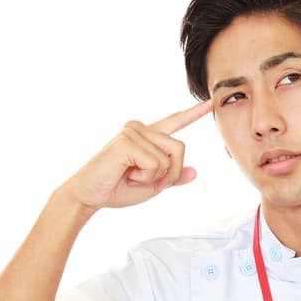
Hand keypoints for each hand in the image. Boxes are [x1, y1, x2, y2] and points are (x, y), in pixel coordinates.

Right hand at [61, 99, 212, 211]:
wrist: (89, 196)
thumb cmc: (116, 189)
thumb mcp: (152, 185)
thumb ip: (172, 177)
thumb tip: (195, 172)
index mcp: (146, 136)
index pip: (174, 122)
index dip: (193, 113)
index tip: (211, 103)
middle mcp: (140, 128)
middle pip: (180, 148)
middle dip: (170, 174)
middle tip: (145, 181)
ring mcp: (133, 132)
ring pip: (169, 158)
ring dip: (156, 177)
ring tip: (131, 176)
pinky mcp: (127, 141)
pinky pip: (156, 164)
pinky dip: (145, 178)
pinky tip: (126, 175)